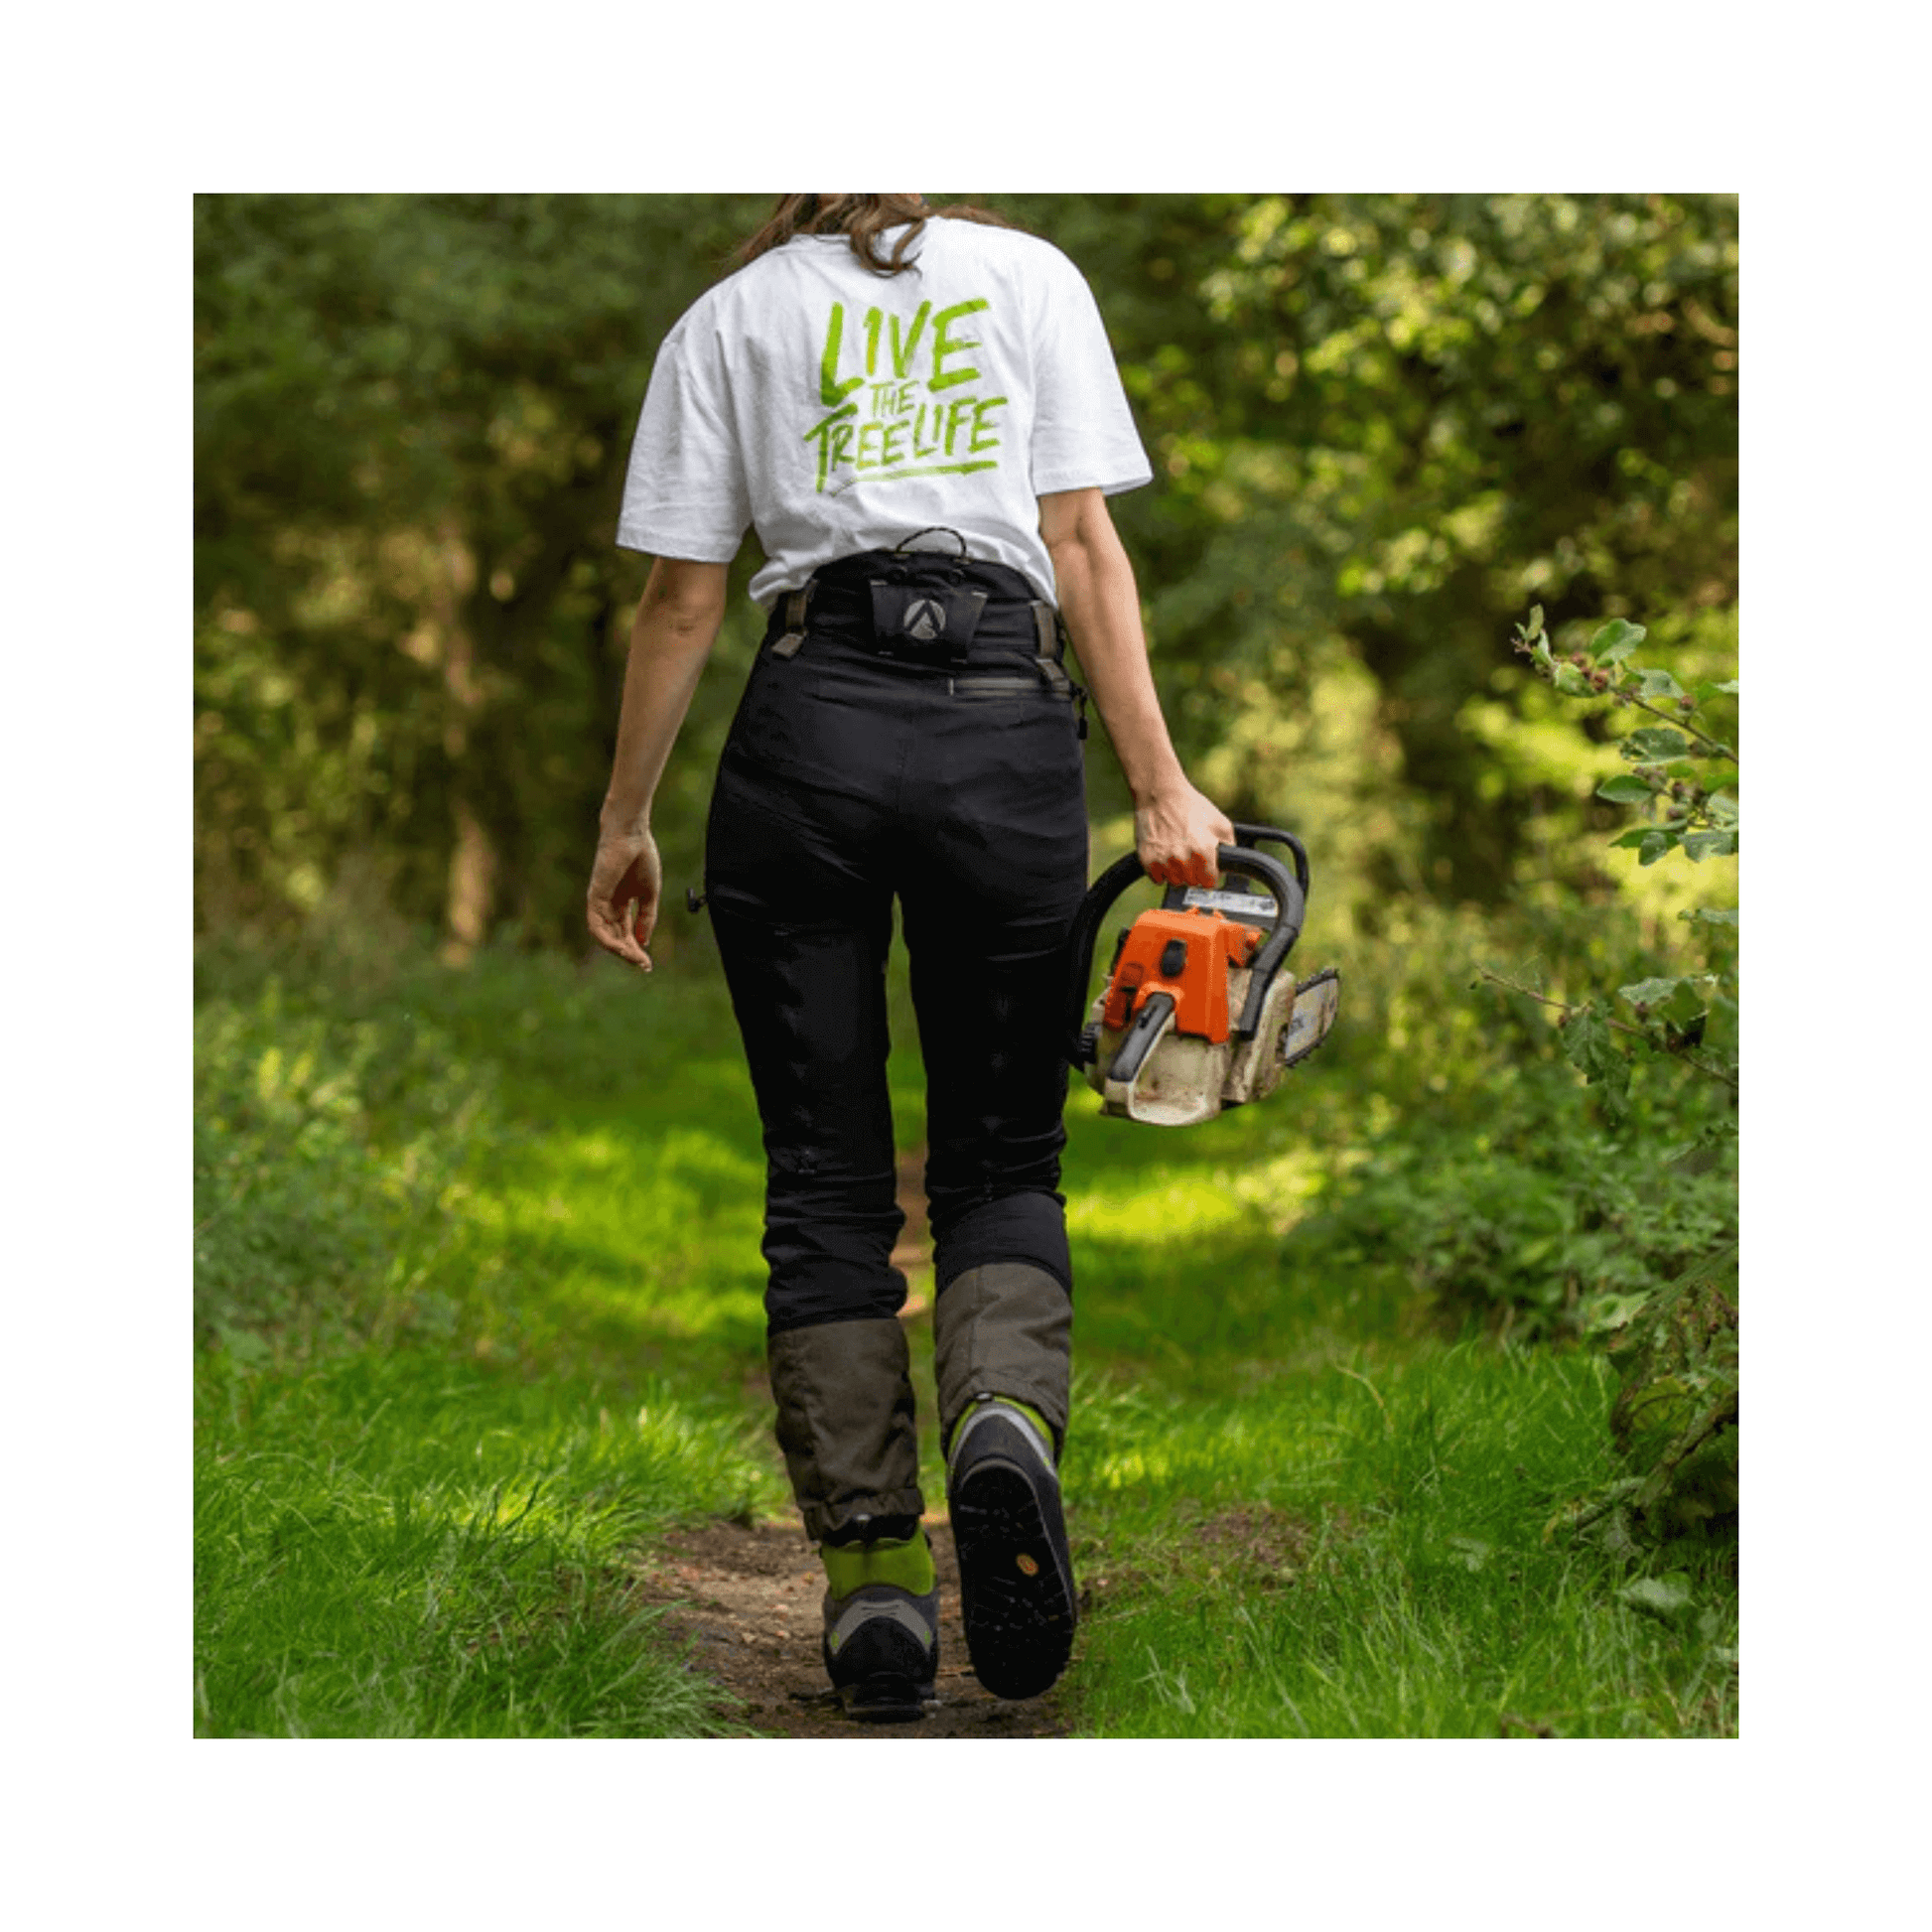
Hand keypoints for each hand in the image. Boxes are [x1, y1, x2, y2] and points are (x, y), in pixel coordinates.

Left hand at [586, 825, 661, 969]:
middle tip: (643, 965)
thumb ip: (646, 918)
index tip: (648, 964)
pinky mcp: (594, 897)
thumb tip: (644, 942)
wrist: (632, 836)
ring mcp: (600, 902)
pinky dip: (607, 939)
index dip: (636, 949)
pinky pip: (596, 925)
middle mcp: (609, 905)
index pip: (626, 932)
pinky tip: (621, 948)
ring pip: (605, 935)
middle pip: (616, 937)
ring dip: (619, 950)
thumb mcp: (649, 894)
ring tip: (634, 959)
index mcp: (622, 903)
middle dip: (629, 953)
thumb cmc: (642, 858)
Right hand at [1134, 782, 1234, 890]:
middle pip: (1192, 883)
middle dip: (1194, 873)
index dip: (1210, 876)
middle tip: (1191, 857)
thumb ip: (1229, 846)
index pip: (1209, 882)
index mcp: (1204, 851)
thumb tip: (1229, 865)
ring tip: (1177, 855)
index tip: (1207, 870)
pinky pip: (1157, 879)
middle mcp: (1184, 859)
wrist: (1160, 794)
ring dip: (1178, 873)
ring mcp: (1164, 861)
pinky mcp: (1147, 860)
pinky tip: (1164, 856)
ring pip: (1175, 882)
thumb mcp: (1220, 822)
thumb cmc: (1191, 806)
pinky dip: (1160, 871)